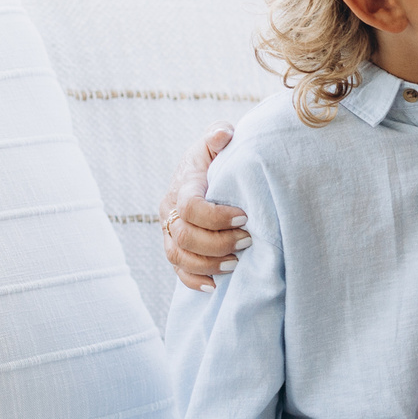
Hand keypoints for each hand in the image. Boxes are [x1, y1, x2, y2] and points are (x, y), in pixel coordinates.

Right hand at [163, 126, 246, 291]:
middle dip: (219, 243)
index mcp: (182, 186)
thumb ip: (219, 135)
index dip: (216, 217)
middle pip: (185, 237)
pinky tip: (216, 284)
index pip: (190, 208)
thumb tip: (224, 133)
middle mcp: (169, 212)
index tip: (245, 216)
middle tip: (248, 240)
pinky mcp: (175, 248)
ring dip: (209, 264)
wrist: (202, 170)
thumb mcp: (218, 140)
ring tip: (237, 263)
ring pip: (179, 257)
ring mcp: (169, 232)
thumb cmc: (215, 155)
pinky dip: (195, 281)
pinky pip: (178, 271)